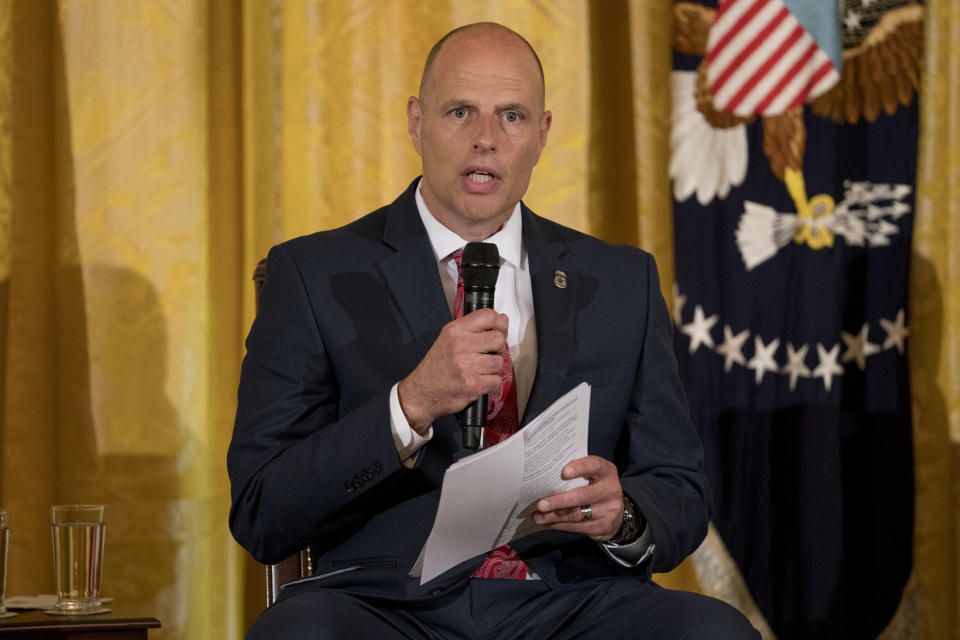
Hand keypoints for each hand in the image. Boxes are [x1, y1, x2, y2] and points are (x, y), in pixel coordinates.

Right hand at [398, 309, 508, 434]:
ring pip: (500, 361)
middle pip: (499, 339)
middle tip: (486, 355)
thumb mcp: (449, 338)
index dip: (499, 323)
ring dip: (493, 369)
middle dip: (497, 349)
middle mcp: (461, 345)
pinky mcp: (473, 384)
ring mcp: (467, 365)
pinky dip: (491, 384)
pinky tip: (478, 381)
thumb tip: (502, 320)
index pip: (488, 316)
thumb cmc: (436, 367)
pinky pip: (497, 381)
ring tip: (479, 370)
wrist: (422, 392)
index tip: (499, 330)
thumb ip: (474, 328)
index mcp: (455, 331)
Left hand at [533, 455, 623, 541]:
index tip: (563, 472)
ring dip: (554, 516)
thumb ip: (577, 472)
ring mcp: (609, 510)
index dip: (579, 468)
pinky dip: (561, 525)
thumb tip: (547, 477)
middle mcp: (610, 490)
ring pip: (577, 514)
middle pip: (582, 496)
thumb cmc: (596, 487)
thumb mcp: (593, 475)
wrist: (618, 513)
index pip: (594, 466)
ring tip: (538, 516)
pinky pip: (578, 527)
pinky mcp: (603, 527)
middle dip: (559, 501)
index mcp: (606, 472)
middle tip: (540, 504)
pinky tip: (549, 523)